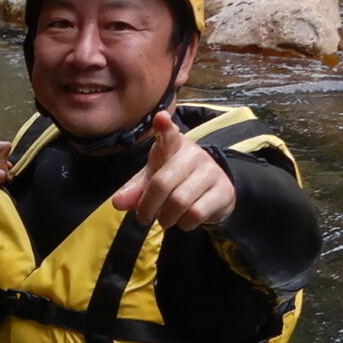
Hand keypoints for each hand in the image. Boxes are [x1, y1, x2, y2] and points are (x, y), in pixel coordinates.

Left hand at [111, 111, 234, 229]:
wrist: (215, 190)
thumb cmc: (178, 180)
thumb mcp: (153, 180)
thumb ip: (135, 190)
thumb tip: (118, 203)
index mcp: (173, 146)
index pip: (168, 135)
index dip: (163, 128)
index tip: (160, 118)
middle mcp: (194, 155)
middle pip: (162, 183)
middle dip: (147, 207)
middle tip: (143, 217)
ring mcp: (210, 172)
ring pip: (179, 202)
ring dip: (166, 218)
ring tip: (165, 219)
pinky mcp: (223, 192)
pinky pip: (195, 214)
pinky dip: (184, 224)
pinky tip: (184, 220)